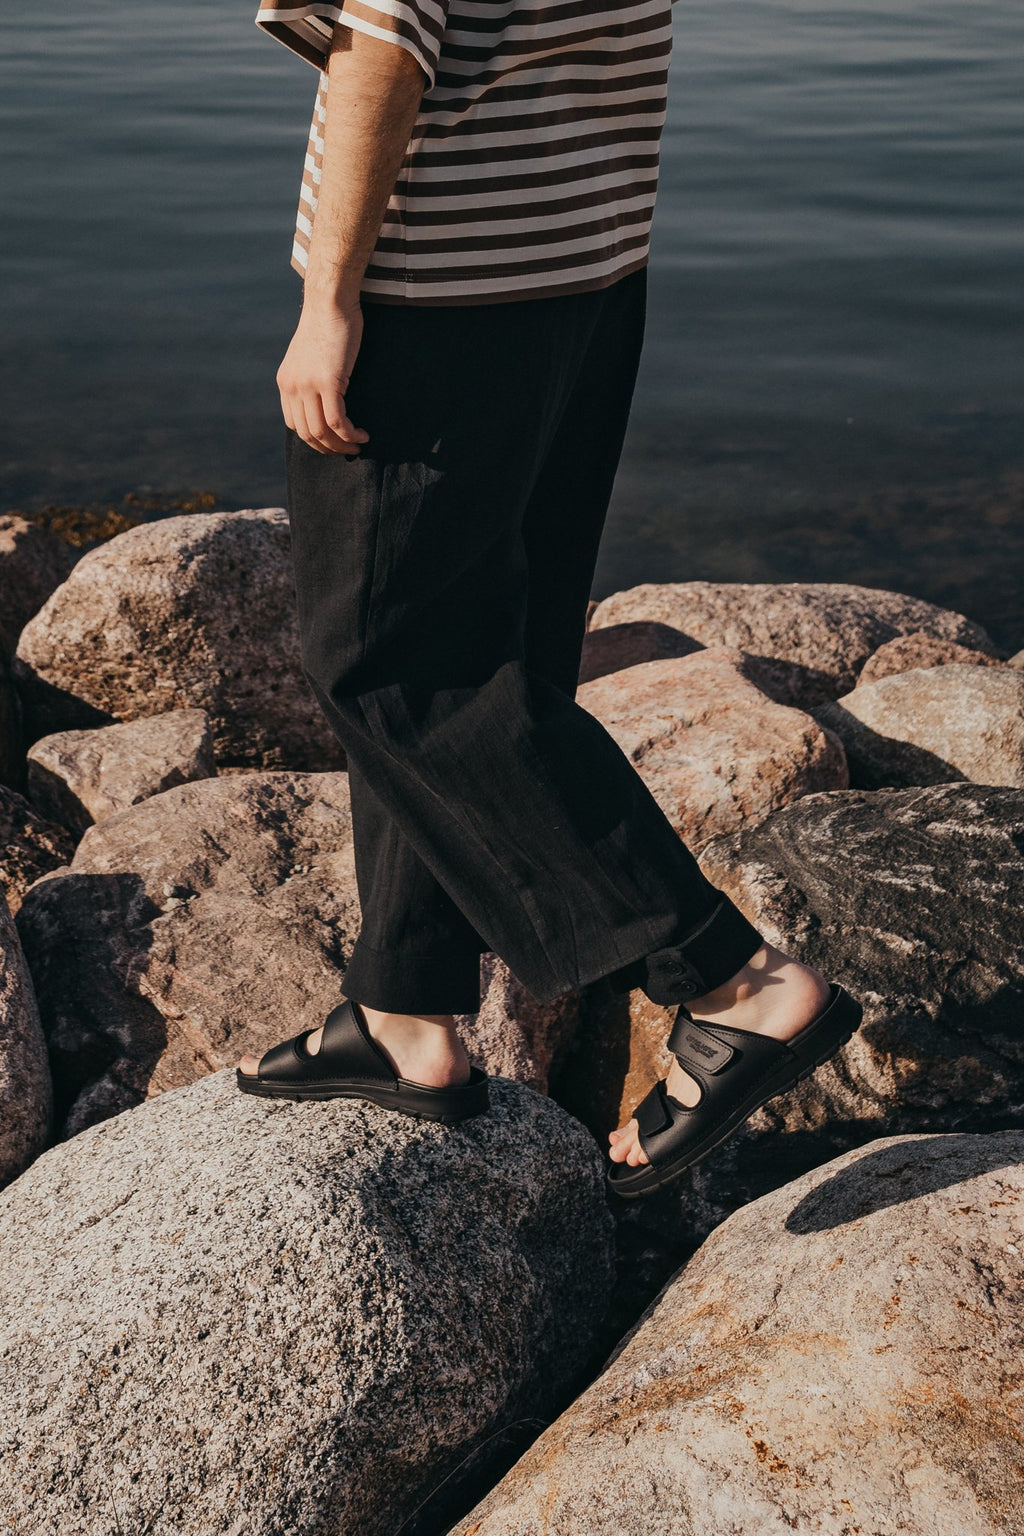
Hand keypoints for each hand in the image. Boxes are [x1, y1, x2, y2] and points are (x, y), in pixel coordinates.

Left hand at [276, 296, 370, 455]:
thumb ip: (311, 376)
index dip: (314, 439)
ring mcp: (308, 385)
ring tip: (358, 446)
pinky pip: (337, 421)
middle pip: (307, 433)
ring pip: (321, 432)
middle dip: (329, 448)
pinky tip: (363, 435)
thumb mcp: (311, 354)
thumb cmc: (328, 323)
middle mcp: (292, 387)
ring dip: (341, 445)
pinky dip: (350, 435)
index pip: (294, 424)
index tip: (333, 441)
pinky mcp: (327, 382)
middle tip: (348, 451)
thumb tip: (325, 395)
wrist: (330, 301)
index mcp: (286, 382)